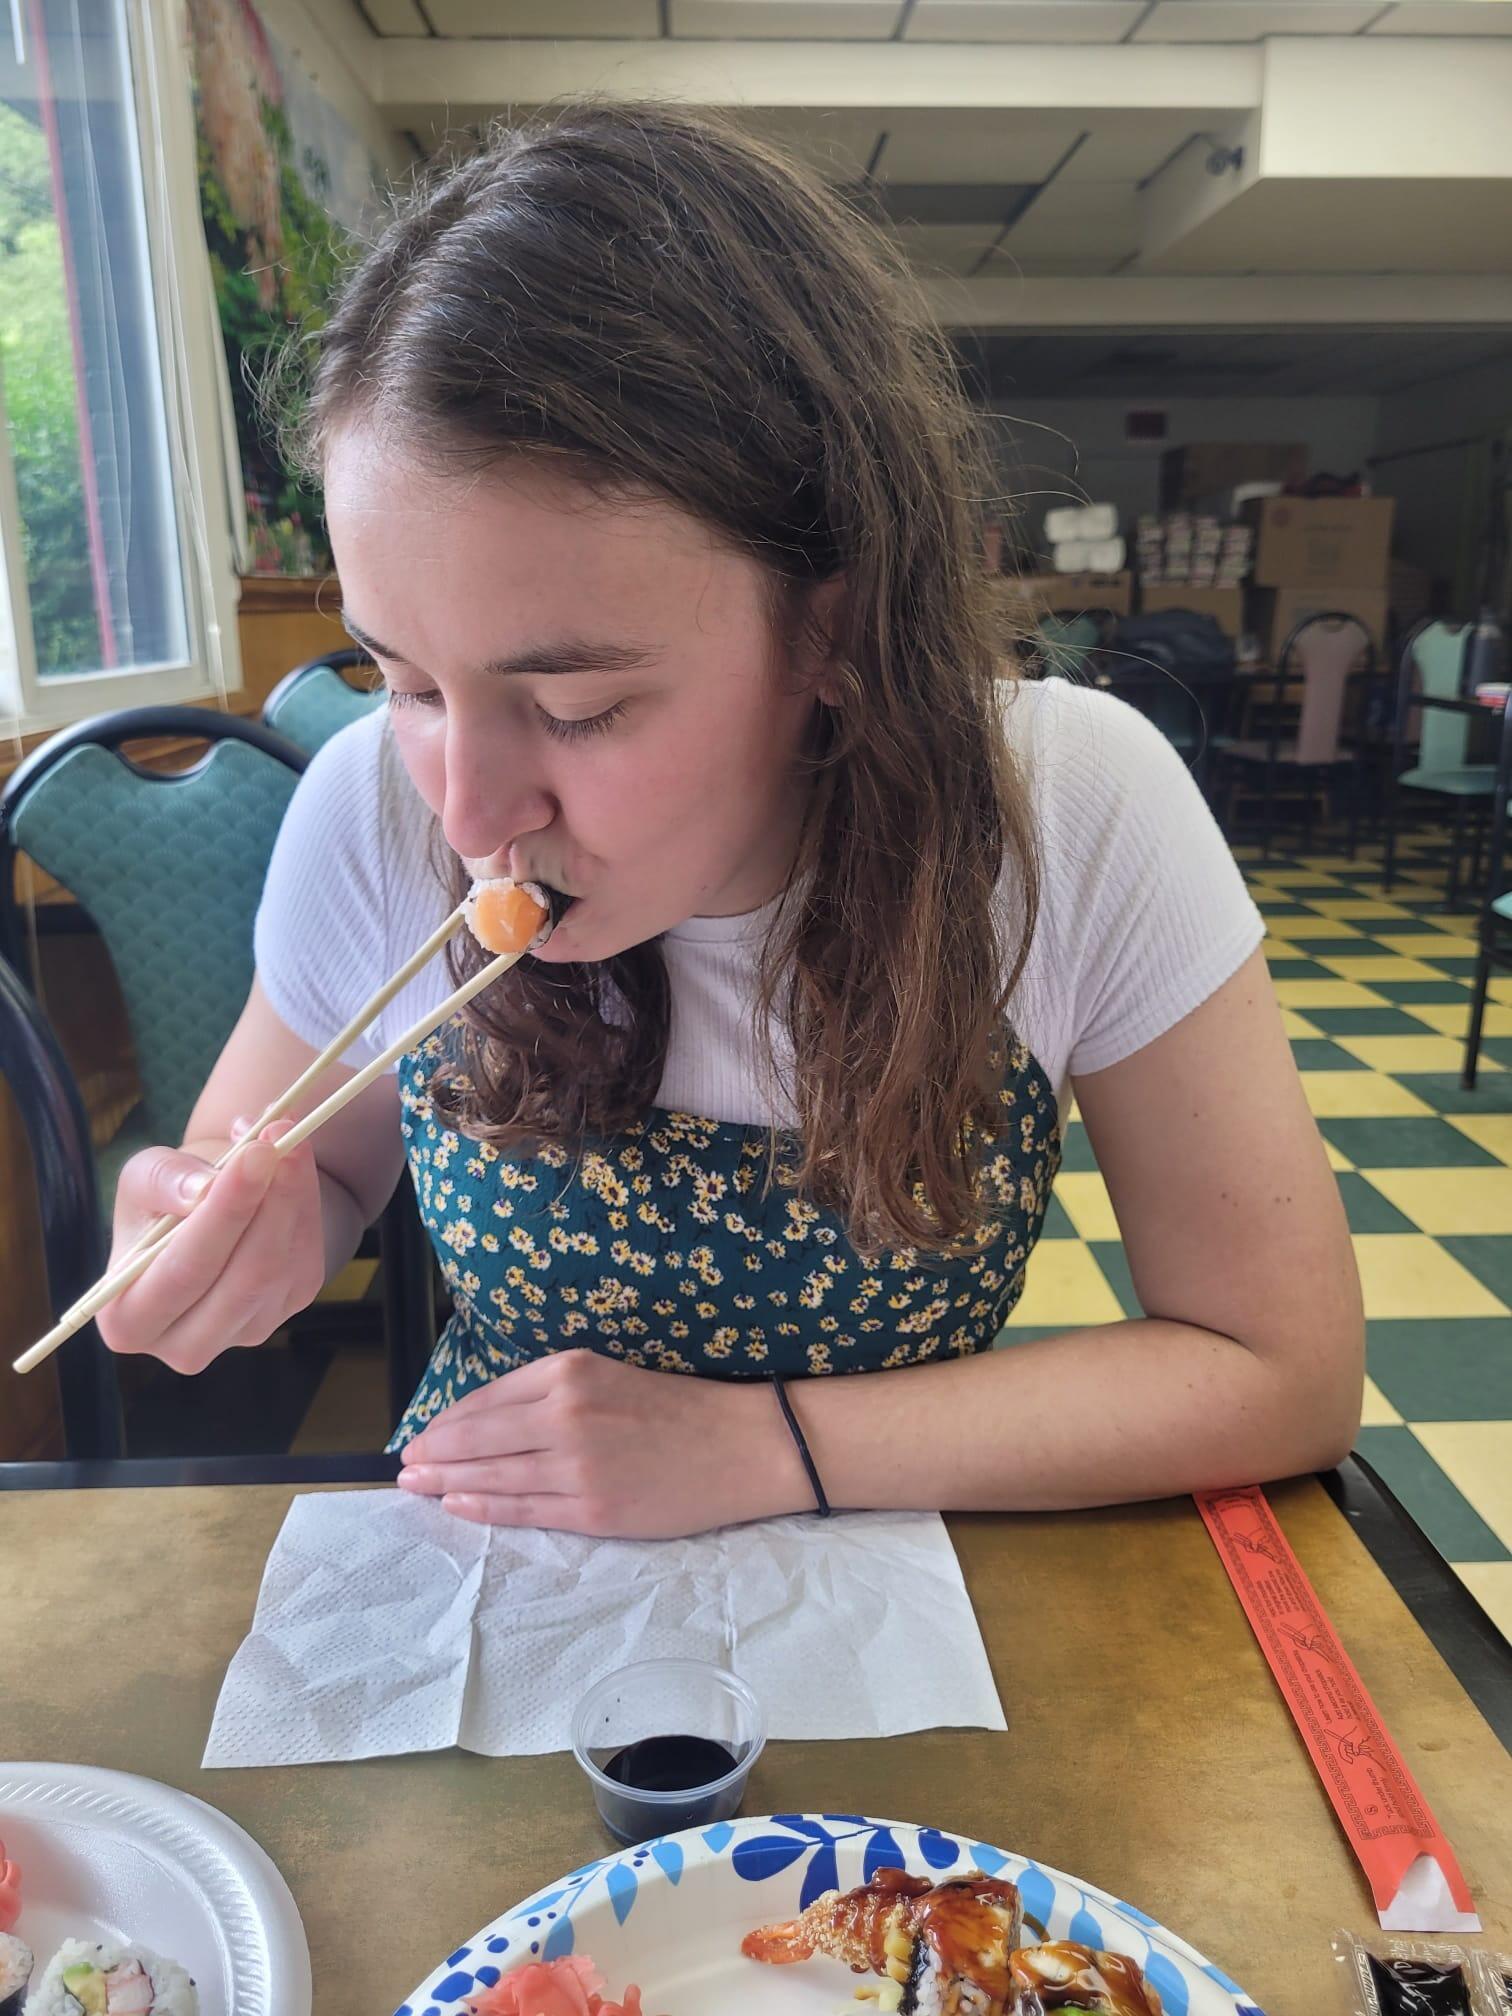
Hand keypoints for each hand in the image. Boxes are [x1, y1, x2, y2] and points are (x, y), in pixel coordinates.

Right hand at [95, 1119, 325, 1373]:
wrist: (209, 1209)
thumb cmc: (165, 1198)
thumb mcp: (144, 1178)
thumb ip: (162, 1181)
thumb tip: (201, 1192)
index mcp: (128, 1320)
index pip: (181, 1273)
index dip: (222, 1215)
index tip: (253, 1155)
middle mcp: (183, 1343)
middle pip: (239, 1280)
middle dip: (266, 1204)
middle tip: (279, 1143)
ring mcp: (242, 1334)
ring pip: (279, 1269)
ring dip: (292, 1198)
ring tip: (288, 1139)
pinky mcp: (285, 1311)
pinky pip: (305, 1261)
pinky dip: (305, 1207)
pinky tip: (294, 1167)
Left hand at [396, 1349, 810, 1536]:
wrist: (741, 1445)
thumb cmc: (679, 1408)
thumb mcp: (611, 1376)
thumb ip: (554, 1391)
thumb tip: (491, 1416)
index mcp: (571, 1370)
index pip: (488, 1397)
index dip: (450, 1420)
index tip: (426, 1433)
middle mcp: (566, 1412)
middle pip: (478, 1436)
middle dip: (435, 1452)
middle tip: (405, 1466)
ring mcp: (577, 1465)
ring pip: (492, 1474)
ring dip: (446, 1481)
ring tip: (415, 1486)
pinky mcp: (592, 1509)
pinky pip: (522, 1509)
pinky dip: (482, 1506)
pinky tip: (455, 1503)